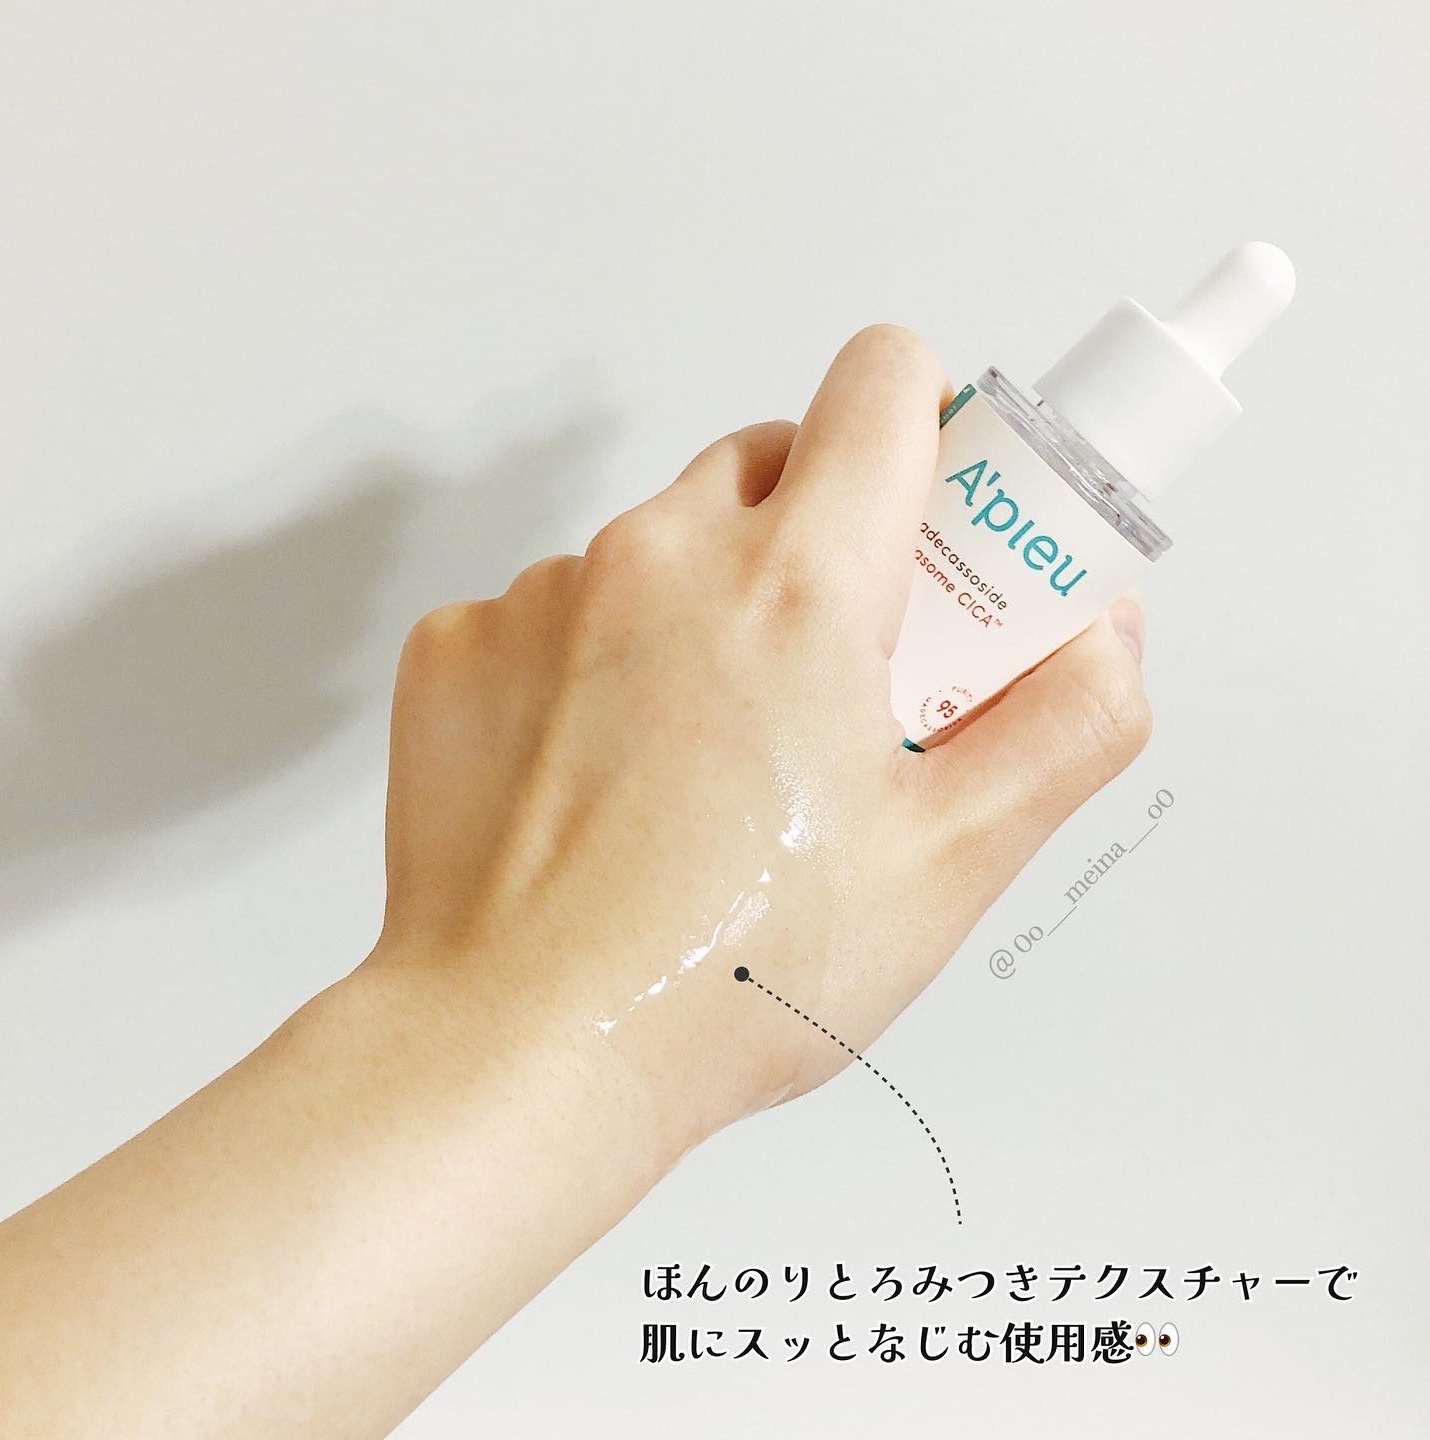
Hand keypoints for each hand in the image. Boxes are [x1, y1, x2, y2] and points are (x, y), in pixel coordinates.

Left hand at [366, 324, 1151, 1164]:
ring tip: (704, 759)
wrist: (519, 1053)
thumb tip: (1104, 633)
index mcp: (796, 585)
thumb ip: (1069, 725)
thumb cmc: (730, 977)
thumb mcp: (952, 863)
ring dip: (699, 610)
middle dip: (821, 540)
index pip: (883, 382)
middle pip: (771, 462)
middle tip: (836, 675)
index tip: (935, 528)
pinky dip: (590, 663)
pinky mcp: (458, 647)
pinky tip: (600, 776)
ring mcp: (540, 596)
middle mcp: (656, 556)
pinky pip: (553, 608)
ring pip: (658, 544)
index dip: (930, 433)